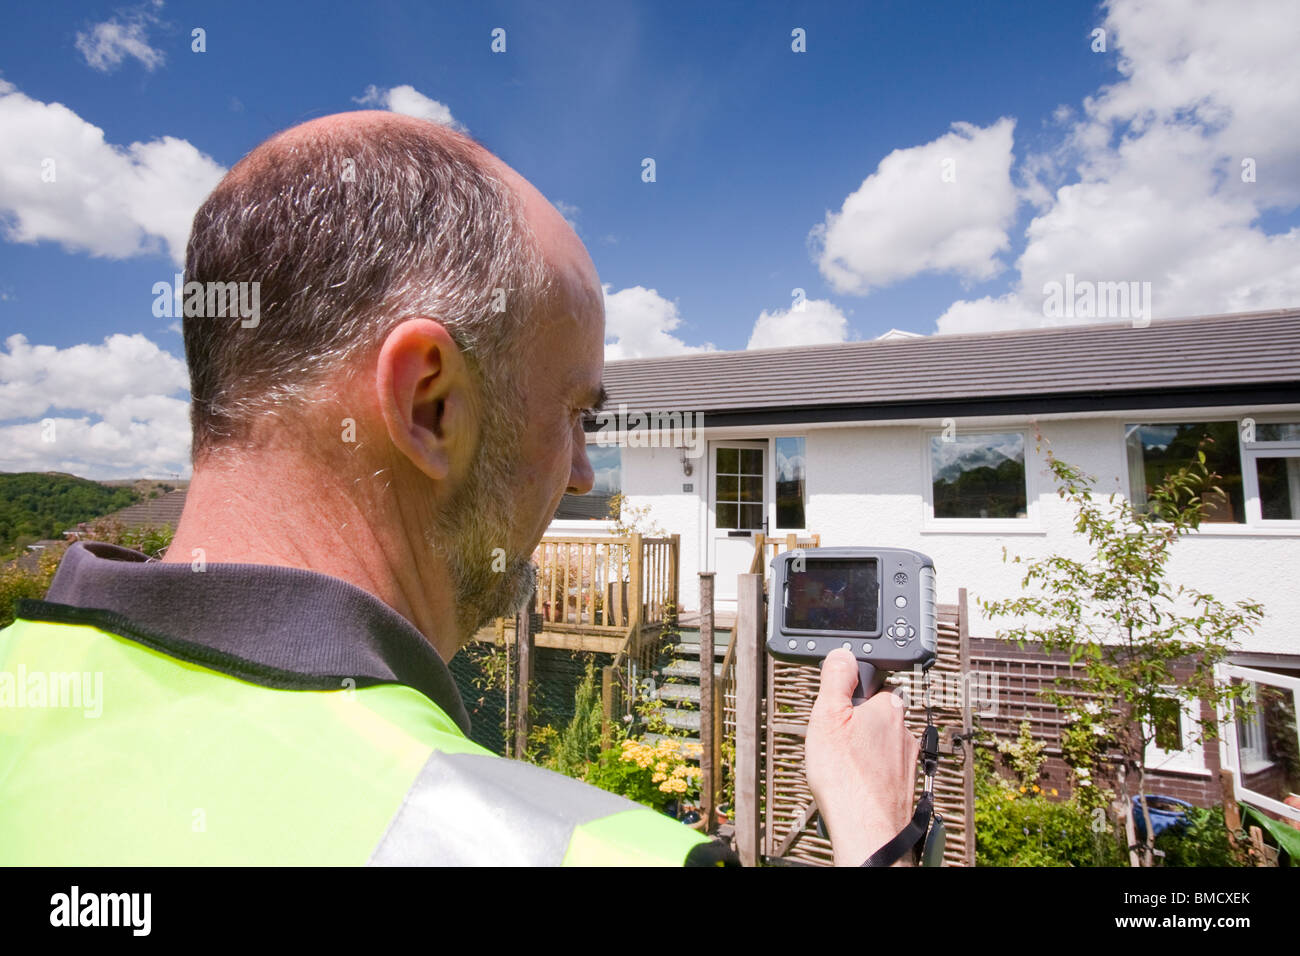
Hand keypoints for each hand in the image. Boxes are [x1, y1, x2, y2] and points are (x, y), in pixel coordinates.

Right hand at [805, 649, 919, 865]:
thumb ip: (837, 680)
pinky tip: (855, 784)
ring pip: (882, 744)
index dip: (851, 698)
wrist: (866, 828)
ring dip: (865, 751)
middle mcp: (905, 731)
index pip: (873, 687)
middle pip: (877, 716)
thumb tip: (843, 655)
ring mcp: (908, 759)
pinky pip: (885, 769)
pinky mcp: (907, 784)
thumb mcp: (827, 716)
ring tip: (843, 768)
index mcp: (888, 708)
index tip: (838, 712)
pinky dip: (871, 773)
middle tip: (837, 743)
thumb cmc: (846, 777)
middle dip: (858, 725)